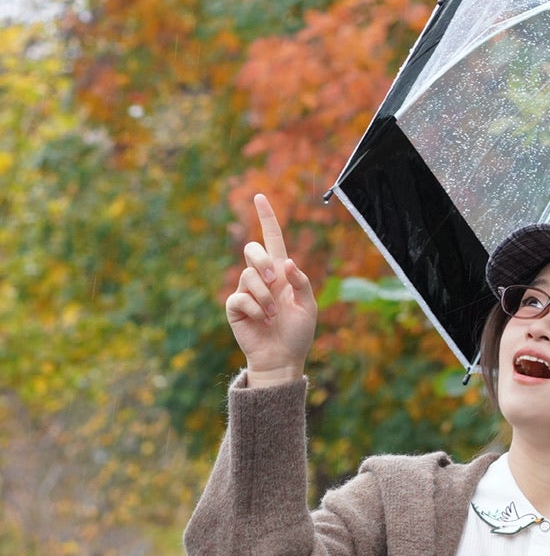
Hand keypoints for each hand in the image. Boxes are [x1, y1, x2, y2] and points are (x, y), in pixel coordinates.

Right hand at [225, 194, 316, 383]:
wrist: (283, 358)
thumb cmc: (298, 333)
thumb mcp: (309, 306)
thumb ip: (301, 282)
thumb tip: (287, 262)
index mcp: (281, 273)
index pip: (272, 239)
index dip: (266, 218)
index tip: (260, 197)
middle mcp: (261, 278)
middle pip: (252, 249)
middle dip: (263, 262)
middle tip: (275, 282)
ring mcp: (246, 291)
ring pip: (249, 276)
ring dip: (265, 297)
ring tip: (273, 316)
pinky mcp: (235, 307)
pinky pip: (240, 297)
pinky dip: (254, 308)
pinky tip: (262, 320)